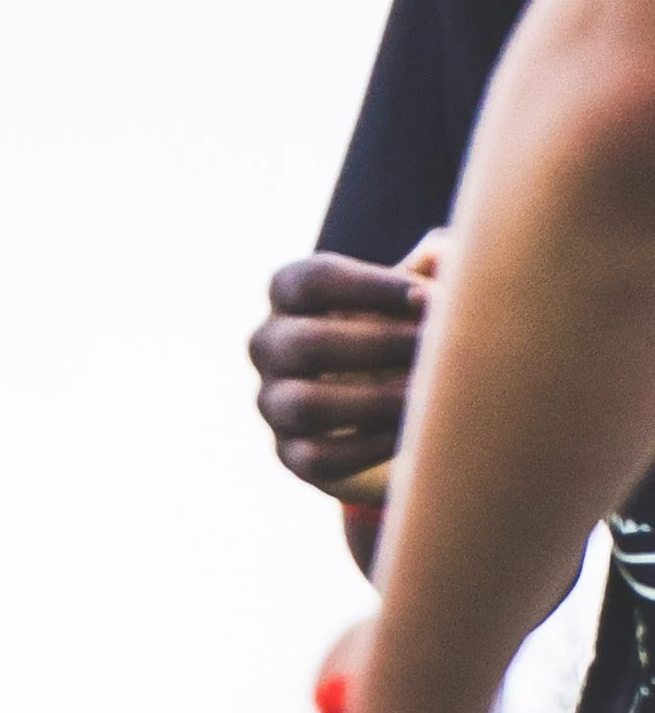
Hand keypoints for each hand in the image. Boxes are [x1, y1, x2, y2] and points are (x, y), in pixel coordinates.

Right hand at [250, 245, 437, 496]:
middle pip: (307, 343)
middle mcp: (268, 346)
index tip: (428, 297)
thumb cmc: (400, 325)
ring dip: (375, 400)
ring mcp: (273, 403)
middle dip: (380, 346)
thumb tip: (443, 255)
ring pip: (307, 406)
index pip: (313, 280)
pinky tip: (413, 433)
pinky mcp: (290, 454)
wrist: (386, 399)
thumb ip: (432, 265)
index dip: (372, 287)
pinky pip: (321, 457)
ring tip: (427, 395)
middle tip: (434, 349)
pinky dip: (371, 445)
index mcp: (289, 292)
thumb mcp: (412, 292)